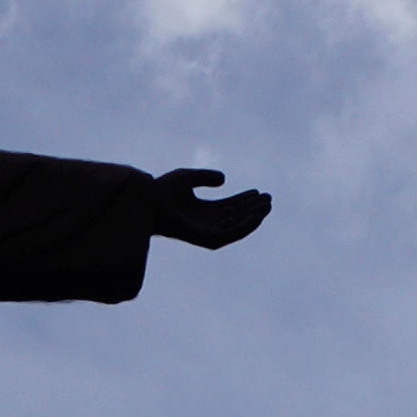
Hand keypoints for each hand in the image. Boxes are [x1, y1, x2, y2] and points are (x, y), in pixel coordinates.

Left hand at [153, 168, 271, 247]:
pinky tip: (257, 216)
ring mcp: (206, 232)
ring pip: (236, 227)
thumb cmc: (162, 189)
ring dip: (253, 217)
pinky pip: (231, 235)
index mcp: (201, 211)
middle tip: (268, 198)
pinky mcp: (206, 239)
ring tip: (267, 206)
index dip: (244, 199)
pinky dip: (245, 227)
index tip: (257, 191)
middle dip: (252, 208)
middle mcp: (205, 223)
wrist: (149, 200)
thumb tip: (224, 179)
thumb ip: (205, 177)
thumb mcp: (187, 178)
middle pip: (235, 217)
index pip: (228, 207)